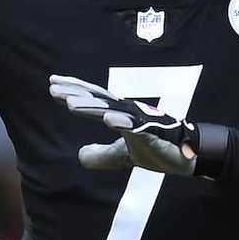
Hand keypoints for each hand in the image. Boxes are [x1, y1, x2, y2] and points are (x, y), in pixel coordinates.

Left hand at [49, 75, 199, 174]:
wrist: (185, 156)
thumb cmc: (156, 148)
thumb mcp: (122, 156)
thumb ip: (102, 155)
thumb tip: (80, 156)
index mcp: (121, 114)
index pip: (94, 98)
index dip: (75, 90)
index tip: (53, 83)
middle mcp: (128, 112)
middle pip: (98, 99)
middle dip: (76, 93)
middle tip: (53, 88)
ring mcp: (140, 121)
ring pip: (112, 110)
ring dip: (92, 107)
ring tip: (70, 104)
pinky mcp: (152, 133)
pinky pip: (136, 127)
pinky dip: (122, 122)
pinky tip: (108, 119)